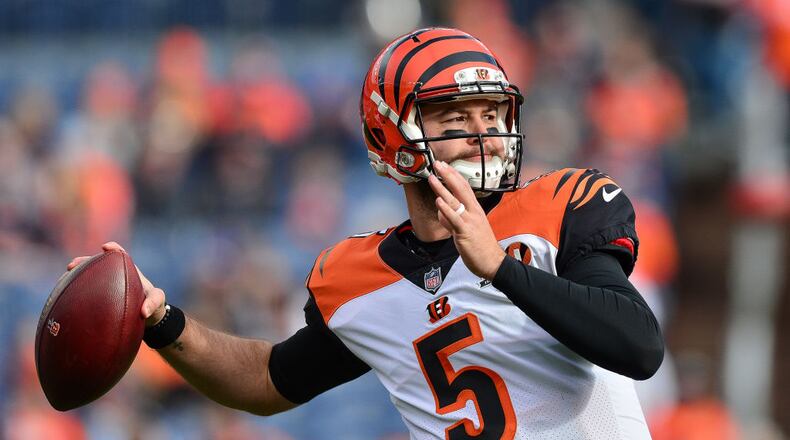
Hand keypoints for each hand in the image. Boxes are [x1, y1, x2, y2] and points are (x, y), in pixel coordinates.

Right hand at [67, 241, 166, 326]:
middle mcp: (116, 276)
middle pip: (99, 264)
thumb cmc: (154, 305)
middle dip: (85, 261)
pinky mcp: (100, 296)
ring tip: (65, 277)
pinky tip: (64, 294)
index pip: (122, 256)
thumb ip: (154, 303)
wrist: (148, 317)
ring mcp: (107, 285)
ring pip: (89, 276)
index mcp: (131, 272)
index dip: (114, 249)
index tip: (106, 247)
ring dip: (77, 274)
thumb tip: (144, 312)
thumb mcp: (158, 302)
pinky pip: (87, 291)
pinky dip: (76, 290)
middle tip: (72, 265)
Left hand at [427, 161, 505, 279]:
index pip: (465, 187)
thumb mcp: (465, 229)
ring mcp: (470, 221)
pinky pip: (454, 219)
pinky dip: (446, 209)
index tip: (445, 166)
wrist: (492, 262)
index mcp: (475, 209)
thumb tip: (441, 213)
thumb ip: (452, 220)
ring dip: (442, 188)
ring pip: (455, 201)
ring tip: (433, 178)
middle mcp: (474, 212)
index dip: (454, 175)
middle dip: (448, 175)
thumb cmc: (481, 246)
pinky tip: (438, 201)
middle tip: (438, 164)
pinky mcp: (465, 232)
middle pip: (460, 189)